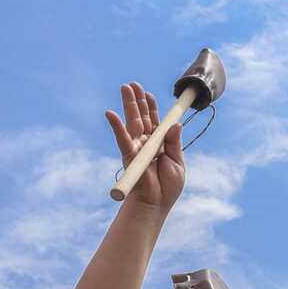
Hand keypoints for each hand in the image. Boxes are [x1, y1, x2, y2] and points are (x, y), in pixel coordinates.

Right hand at [105, 82, 185, 214]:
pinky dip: (116, 126)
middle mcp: (146, 143)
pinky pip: (122, 139)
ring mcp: (137, 148)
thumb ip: (174, 142)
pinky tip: (110, 113)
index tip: (149, 94)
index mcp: (159, 144)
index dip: (152, 107)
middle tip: (132, 84)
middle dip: (138, 100)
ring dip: (129, 105)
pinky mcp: (129, 156)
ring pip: (133, 122)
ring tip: (125, 88)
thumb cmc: (167, 187)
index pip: (155, 121)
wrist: (155, 204)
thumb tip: (176, 124)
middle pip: (142, 117)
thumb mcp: (177, 162)